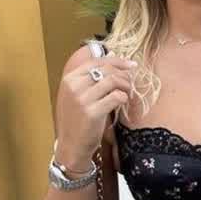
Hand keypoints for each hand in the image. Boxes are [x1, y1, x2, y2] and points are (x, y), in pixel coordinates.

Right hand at [55, 50, 136, 167]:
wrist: (71, 146)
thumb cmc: (77, 119)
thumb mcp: (78, 94)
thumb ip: (92, 75)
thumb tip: (113, 53)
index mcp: (69, 79)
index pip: (97, 61)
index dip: (117, 61)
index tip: (131, 64)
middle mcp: (73, 86)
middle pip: (107, 69)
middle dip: (124, 74)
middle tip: (130, 82)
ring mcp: (81, 99)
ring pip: (113, 80)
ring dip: (126, 85)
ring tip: (127, 92)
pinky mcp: (92, 112)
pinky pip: (116, 96)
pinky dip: (124, 97)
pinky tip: (122, 102)